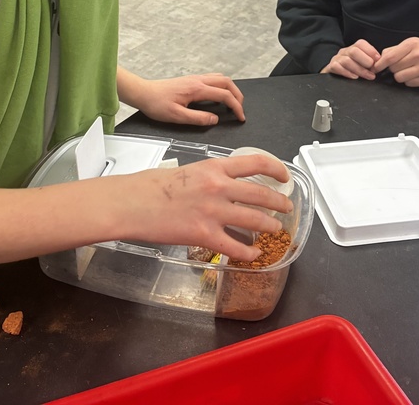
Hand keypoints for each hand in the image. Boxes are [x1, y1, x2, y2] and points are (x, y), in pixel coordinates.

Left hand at [121, 71, 245, 124]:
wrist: (144, 92)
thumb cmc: (157, 104)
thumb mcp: (177, 116)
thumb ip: (198, 118)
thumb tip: (215, 119)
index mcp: (197, 89)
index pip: (224, 95)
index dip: (236, 106)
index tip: (241, 117)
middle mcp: (198, 80)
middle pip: (227, 82)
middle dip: (238, 96)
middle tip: (240, 110)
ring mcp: (195, 78)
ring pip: (221, 78)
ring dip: (230, 89)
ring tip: (233, 103)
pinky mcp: (191, 79)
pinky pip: (213, 78)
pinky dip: (222, 86)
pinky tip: (218, 96)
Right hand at [121, 153, 292, 261]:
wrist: (131, 203)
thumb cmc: (150, 186)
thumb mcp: (186, 170)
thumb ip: (208, 177)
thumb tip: (221, 186)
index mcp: (214, 168)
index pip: (256, 163)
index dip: (277, 169)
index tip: (285, 176)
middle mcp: (219, 187)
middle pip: (262, 195)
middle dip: (280, 203)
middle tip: (287, 207)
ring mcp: (214, 212)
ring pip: (255, 221)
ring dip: (270, 227)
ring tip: (276, 230)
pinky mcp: (205, 235)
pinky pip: (236, 247)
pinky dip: (250, 252)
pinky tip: (254, 254)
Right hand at [321, 39, 380, 79]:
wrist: (336, 76)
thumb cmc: (354, 69)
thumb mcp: (363, 62)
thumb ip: (371, 60)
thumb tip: (381, 62)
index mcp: (353, 48)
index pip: (360, 44)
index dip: (370, 51)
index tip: (378, 60)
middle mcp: (344, 52)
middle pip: (354, 51)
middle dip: (365, 61)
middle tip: (373, 69)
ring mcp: (337, 59)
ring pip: (347, 61)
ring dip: (359, 70)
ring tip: (368, 76)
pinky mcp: (330, 67)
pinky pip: (337, 67)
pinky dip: (347, 73)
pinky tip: (354, 77)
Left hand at [373, 38, 418, 86]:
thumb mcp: (412, 43)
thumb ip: (395, 50)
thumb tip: (380, 59)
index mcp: (412, 45)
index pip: (390, 57)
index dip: (380, 64)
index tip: (375, 68)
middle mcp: (418, 56)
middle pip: (393, 69)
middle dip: (394, 69)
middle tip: (402, 66)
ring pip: (399, 78)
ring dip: (401, 76)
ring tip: (409, 70)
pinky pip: (409, 84)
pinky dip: (410, 81)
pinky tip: (417, 75)